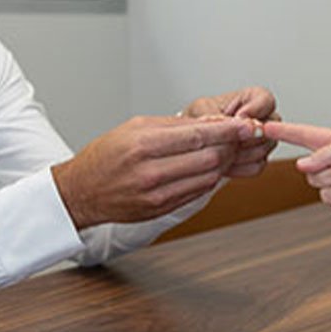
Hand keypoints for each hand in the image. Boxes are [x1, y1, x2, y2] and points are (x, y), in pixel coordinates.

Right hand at [52, 115, 263, 228]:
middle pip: (208, 158)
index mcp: (142, 145)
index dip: (229, 130)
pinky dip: (208, 177)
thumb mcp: (135, 127)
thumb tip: (214, 122)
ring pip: (208, 177)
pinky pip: (197, 192)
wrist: (81, 192)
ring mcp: (156, 195)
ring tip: (224, 149)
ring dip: (222, 162)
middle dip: (230, 146)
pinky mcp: (161, 210)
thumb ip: (176, 125)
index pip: (198, 136)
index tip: (249, 125)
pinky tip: (207, 167)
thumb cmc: (106, 155)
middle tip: (240, 136)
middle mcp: (150, 172)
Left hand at [183, 86, 278, 176]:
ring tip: (220, 149)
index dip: (254, 110)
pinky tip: (224, 162)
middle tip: (225, 138)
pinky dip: (239, 166)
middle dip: (243, 137)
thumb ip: (220, 114)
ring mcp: (262, 140)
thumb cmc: (198, 119)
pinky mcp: (259, 159)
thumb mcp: (202, 110)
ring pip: (263, 149)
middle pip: (267, 129)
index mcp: (252, 99)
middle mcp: (262, 119)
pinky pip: (257, 165)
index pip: (267, 101)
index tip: (237, 118)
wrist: (193, 142)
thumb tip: (235, 121)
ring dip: (240, 153)